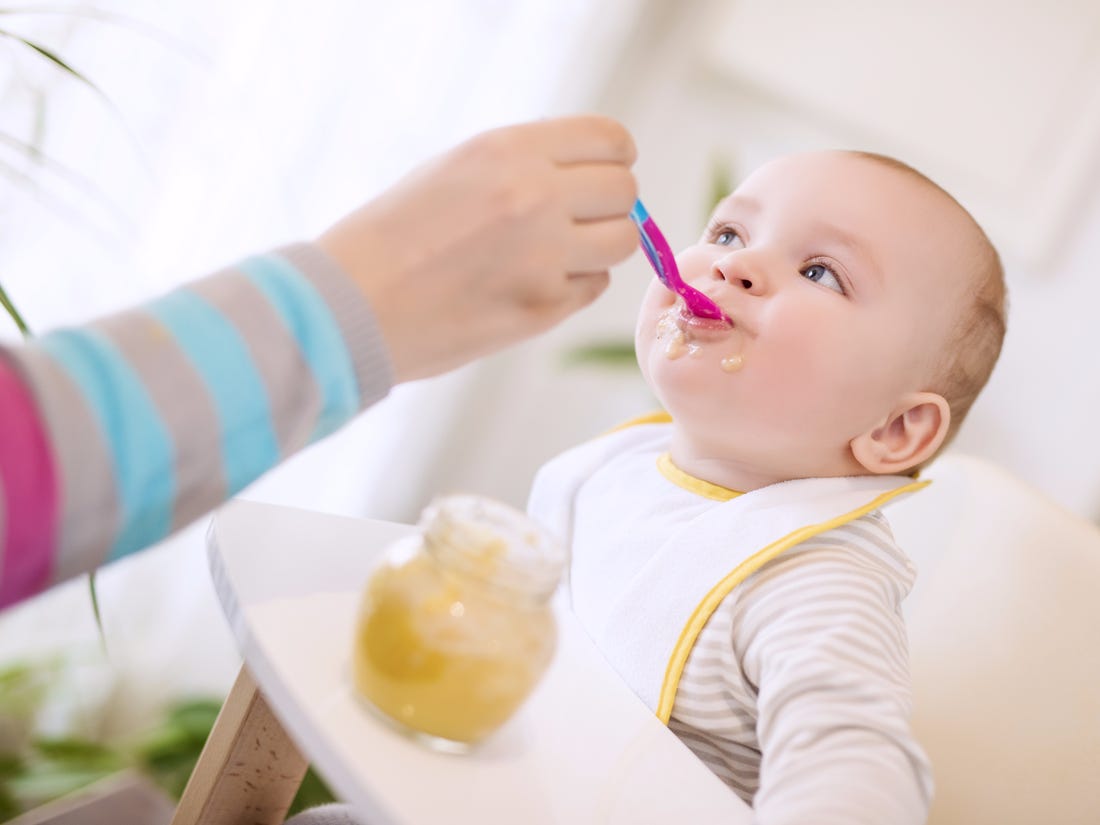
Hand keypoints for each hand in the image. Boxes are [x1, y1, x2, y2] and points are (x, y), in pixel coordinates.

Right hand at [317, 115, 637, 380]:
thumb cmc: (391, 235)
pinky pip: (592, 287)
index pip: (610, 141)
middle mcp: (535, 197)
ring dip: (599, 246)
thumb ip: (524, 162)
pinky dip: (573, 285)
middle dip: (608, 203)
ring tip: (557, 253)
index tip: (605, 171)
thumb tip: (586, 169)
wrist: (350, 306)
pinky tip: (530, 283)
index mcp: (510, 151)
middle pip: (624, 191)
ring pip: (622, 242)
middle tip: (579, 219)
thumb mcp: (455, 168)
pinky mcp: (543, 309)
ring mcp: (545, 257)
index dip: (614, 158)